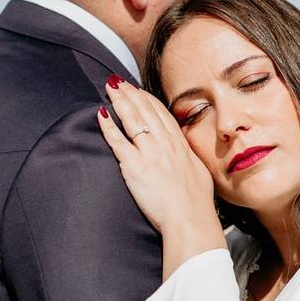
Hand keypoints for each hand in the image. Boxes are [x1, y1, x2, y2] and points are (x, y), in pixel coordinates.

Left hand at [97, 75, 225, 279]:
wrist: (190, 218)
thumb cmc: (196, 203)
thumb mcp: (198, 172)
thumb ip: (188, 158)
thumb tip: (184, 152)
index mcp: (179, 145)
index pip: (161, 114)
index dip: (147, 99)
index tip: (138, 90)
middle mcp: (164, 144)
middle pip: (145, 110)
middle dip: (130, 93)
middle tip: (119, 82)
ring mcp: (149, 153)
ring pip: (132, 119)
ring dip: (120, 101)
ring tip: (110, 88)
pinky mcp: (134, 166)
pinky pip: (118, 141)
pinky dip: (108, 126)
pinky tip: (101, 115)